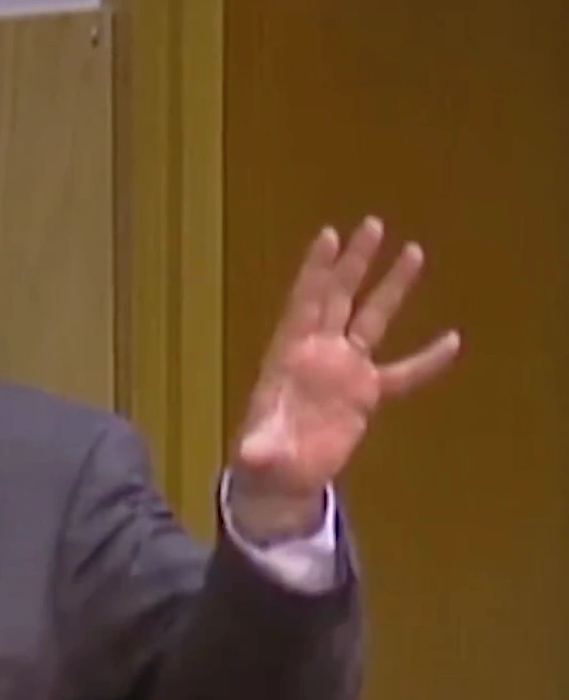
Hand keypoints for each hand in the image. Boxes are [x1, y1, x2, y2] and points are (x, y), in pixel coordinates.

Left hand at [230, 216, 459, 540]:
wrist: (281, 475)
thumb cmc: (263, 455)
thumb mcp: (258, 452)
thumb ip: (257, 449)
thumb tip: (247, 455)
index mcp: (288, 355)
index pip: (304, 303)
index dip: (315, 271)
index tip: (328, 235)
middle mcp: (318, 352)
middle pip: (338, 298)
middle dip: (354, 263)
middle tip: (372, 224)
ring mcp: (344, 370)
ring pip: (371, 320)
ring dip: (390, 288)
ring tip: (413, 251)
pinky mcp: (365, 394)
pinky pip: (401, 373)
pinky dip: (425, 360)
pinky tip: (452, 341)